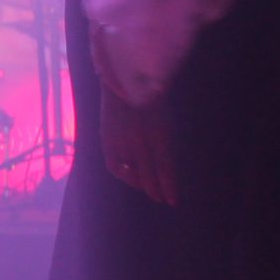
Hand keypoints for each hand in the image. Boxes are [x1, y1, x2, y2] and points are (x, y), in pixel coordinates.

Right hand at [100, 86, 177, 204]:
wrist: (124, 79)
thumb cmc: (152, 98)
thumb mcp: (166, 120)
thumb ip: (166, 144)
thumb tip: (166, 168)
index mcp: (158, 134)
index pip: (164, 169)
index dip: (169, 187)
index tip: (173, 201)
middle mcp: (139, 140)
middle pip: (148, 175)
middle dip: (156, 190)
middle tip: (162, 199)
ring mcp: (121, 140)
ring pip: (131, 173)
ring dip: (140, 184)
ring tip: (146, 189)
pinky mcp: (107, 138)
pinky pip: (114, 164)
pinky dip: (122, 174)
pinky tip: (129, 177)